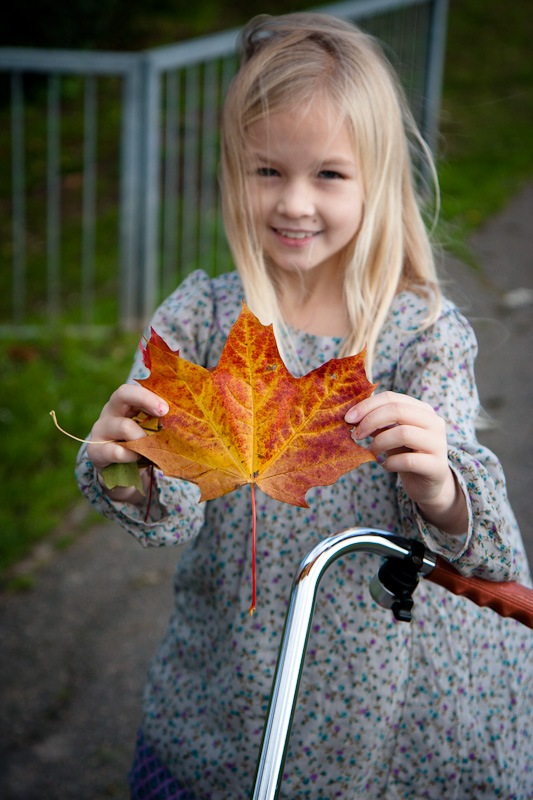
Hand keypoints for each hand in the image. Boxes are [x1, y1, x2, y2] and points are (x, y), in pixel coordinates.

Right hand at [87, 384, 167, 502]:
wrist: (120, 476)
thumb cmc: (140, 447)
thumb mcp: (150, 432)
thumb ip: (160, 422)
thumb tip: (187, 416)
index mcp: (124, 404)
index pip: (134, 388)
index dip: (150, 395)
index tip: (167, 408)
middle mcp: (110, 412)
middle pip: (122, 394)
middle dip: (146, 400)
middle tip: (164, 413)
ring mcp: (100, 430)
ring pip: (124, 426)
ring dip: (143, 438)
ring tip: (151, 448)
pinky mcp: (96, 451)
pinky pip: (117, 451)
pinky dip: (132, 456)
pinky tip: (139, 459)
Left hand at [345, 391, 467, 534]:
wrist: (428, 485)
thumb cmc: (406, 454)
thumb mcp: (390, 434)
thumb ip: (377, 423)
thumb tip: (352, 416)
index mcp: (422, 410)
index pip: (392, 397)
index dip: (367, 405)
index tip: (348, 418)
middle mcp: (434, 422)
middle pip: (398, 410)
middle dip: (370, 421)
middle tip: (356, 435)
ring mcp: (438, 444)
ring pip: (403, 433)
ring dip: (379, 442)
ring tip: (372, 451)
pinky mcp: (436, 466)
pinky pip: (407, 461)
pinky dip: (390, 463)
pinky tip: (385, 466)